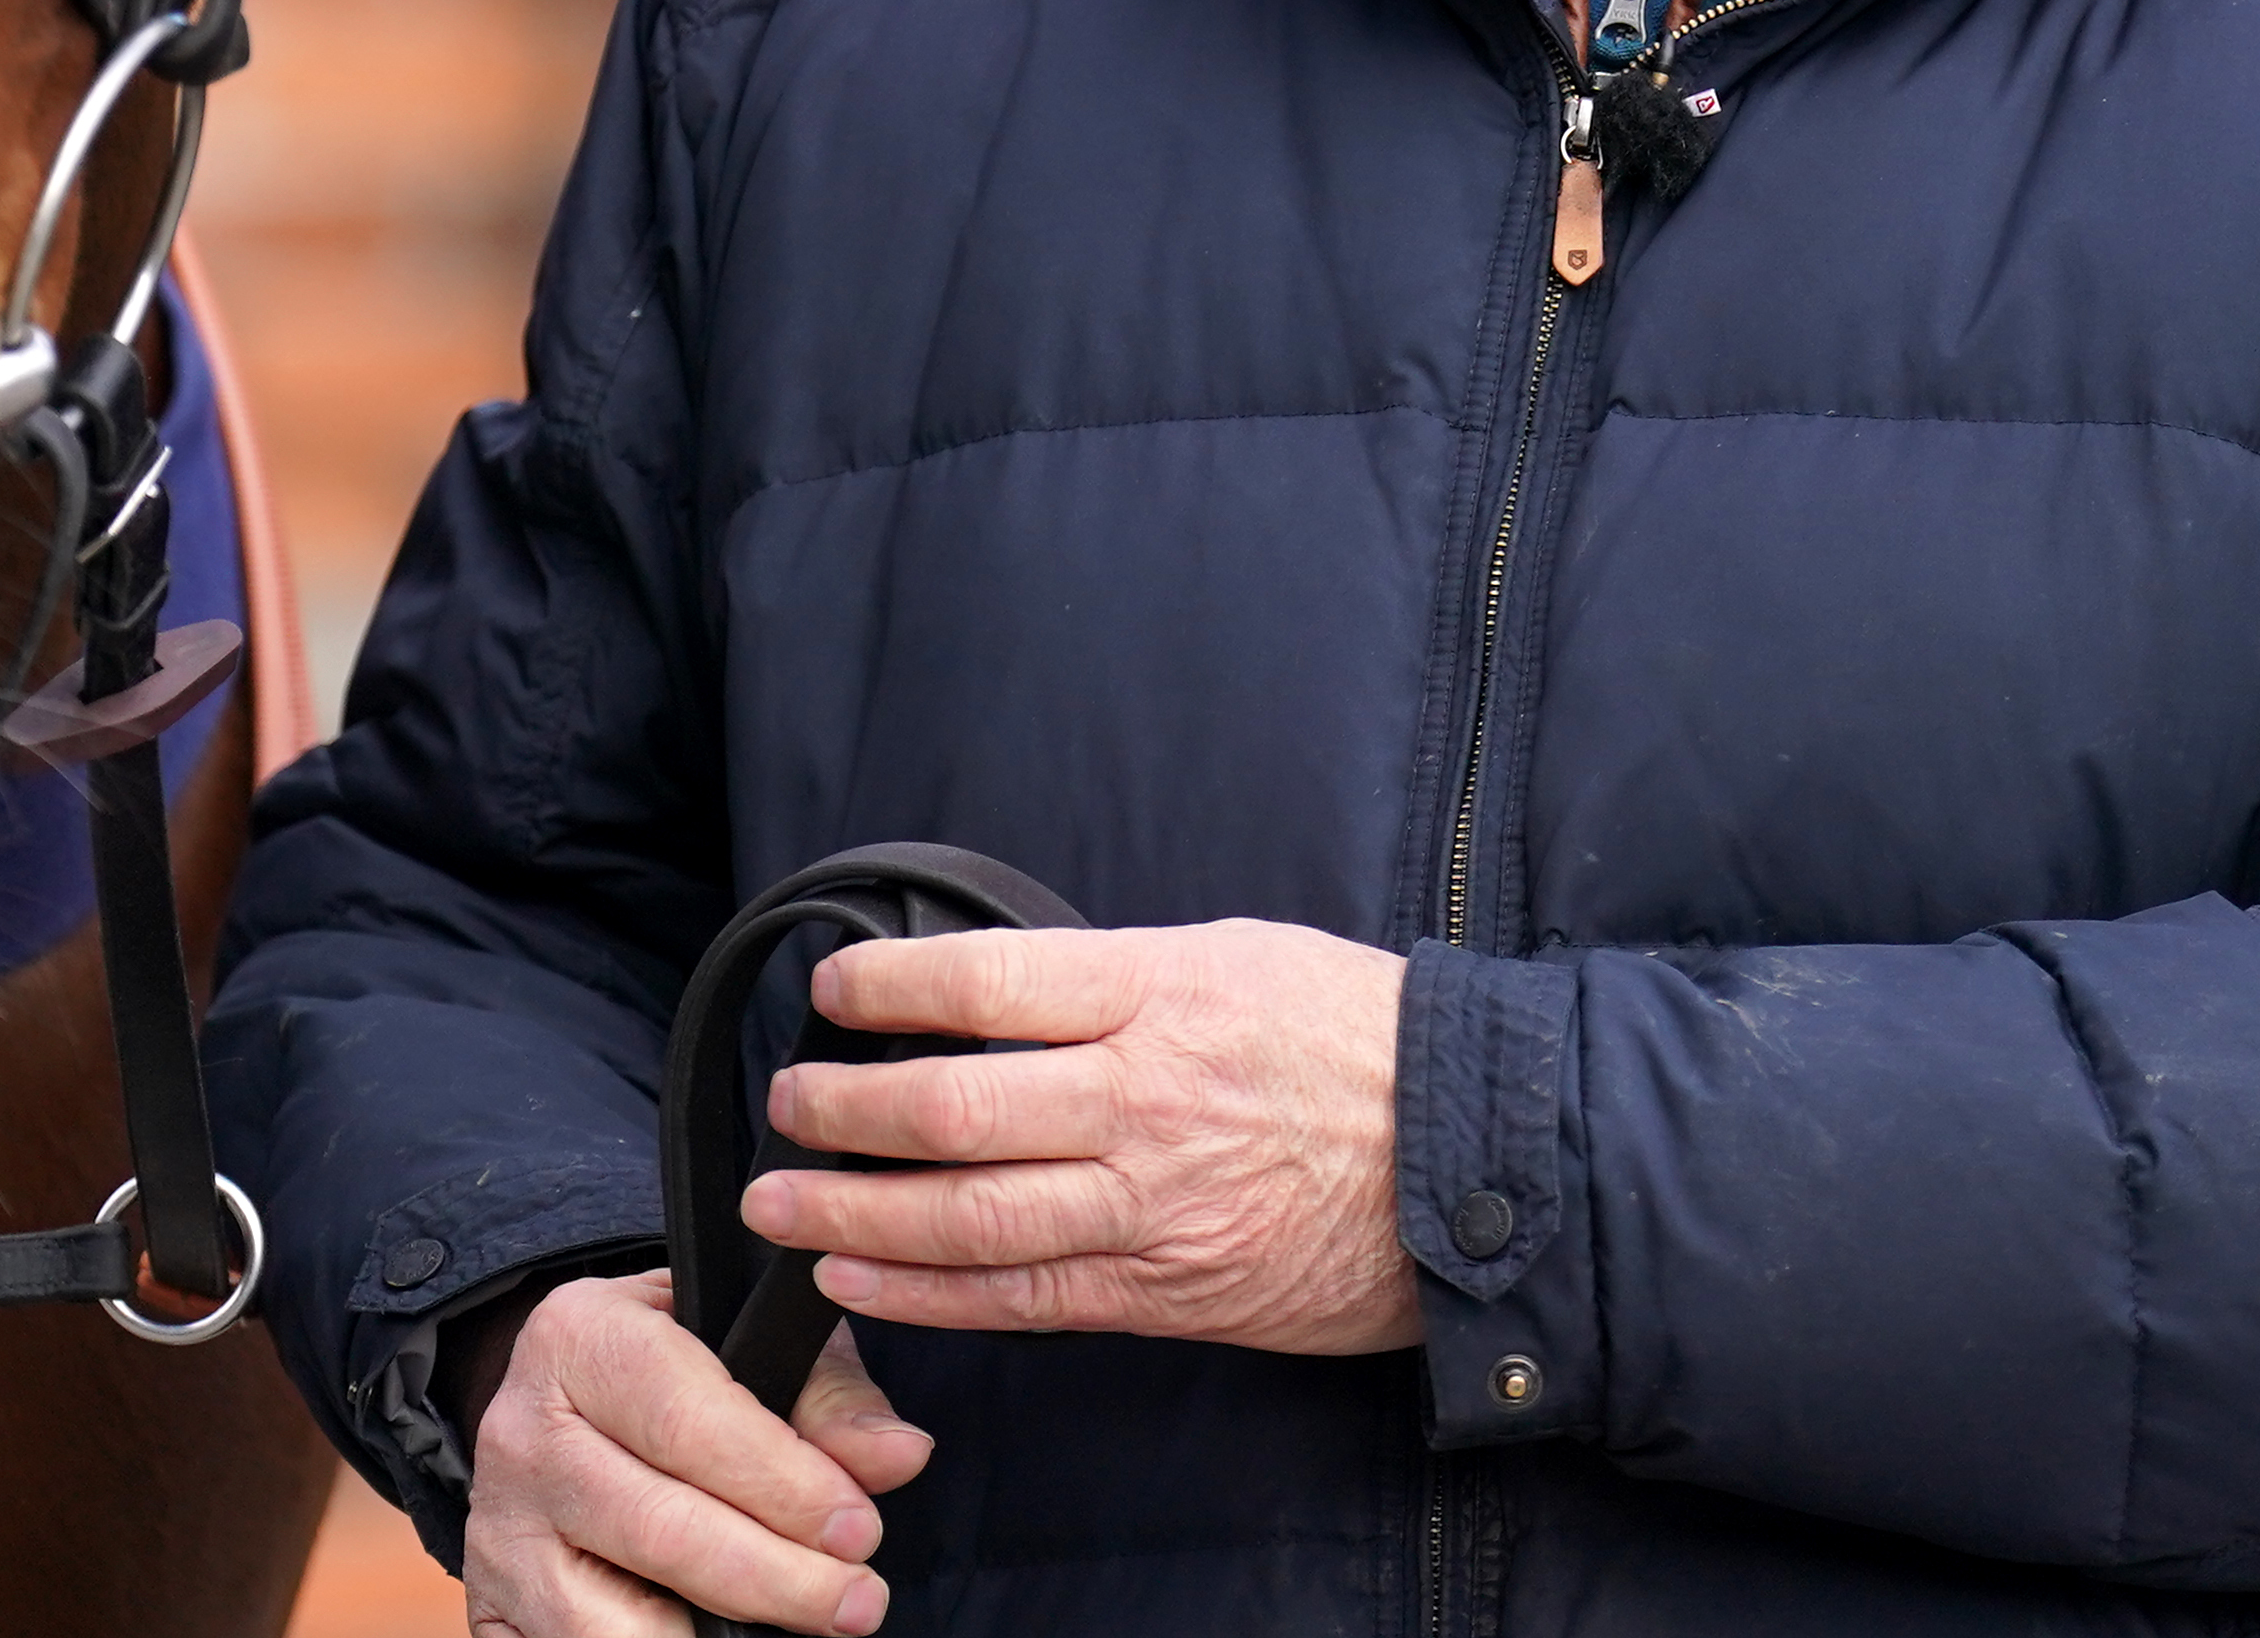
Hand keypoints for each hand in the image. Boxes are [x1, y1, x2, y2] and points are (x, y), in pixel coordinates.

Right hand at [461, 1265, 931, 1637]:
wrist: (566, 1411)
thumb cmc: (679, 1373)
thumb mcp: (750, 1347)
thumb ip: (828, 1401)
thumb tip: (899, 1457)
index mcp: (582, 1337)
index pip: (685, 1416)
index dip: (780, 1482)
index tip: (859, 1528)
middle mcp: (524, 1432)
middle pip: (656, 1527)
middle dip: (773, 1576)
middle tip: (859, 1601)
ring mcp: (501, 1531)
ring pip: (606, 1618)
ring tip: (803, 1628)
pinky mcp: (493, 1608)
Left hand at [746, 918, 1413, 1355]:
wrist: (1477, 1163)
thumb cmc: (1363, 1043)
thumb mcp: (1243, 958)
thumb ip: (1123, 979)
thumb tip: (1005, 995)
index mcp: (1162, 993)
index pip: (988, 982)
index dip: (889, 988)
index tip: (834, 990)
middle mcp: (1144, 1099)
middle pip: (951, 1108)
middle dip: (842, 1110)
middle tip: (789, 1103)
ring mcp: (1151, 1206)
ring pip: (965, 1219)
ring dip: (853, 1217)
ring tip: (782, 1208)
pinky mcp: (1165, 1293)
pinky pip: (1020, 1301)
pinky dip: (926, 1297)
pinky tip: (862, 1284)